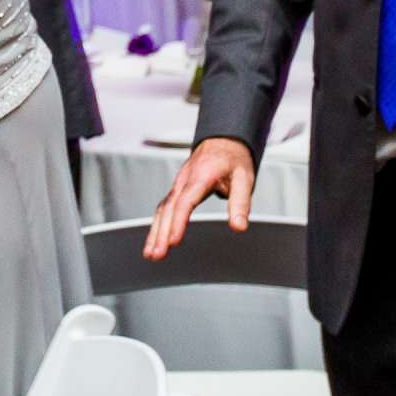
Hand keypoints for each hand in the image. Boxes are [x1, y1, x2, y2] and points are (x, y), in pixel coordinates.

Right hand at [145, 137, 256, 258]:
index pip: (185, 201)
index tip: (173, 241)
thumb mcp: (244, 178)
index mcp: (201, 176)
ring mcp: (178, 184)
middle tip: (157, 254)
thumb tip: (239, 227)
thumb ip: (241, 203)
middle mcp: (184, 180)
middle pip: (169, 208)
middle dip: (161, 233)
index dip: (178, 222)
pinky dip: (157, 225)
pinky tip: (154, 239)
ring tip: (151, 254)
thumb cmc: (233, 159)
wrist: (223, 141)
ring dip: (155, 232)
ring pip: (162, 209)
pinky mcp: (177, 190)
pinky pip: (164, 208)